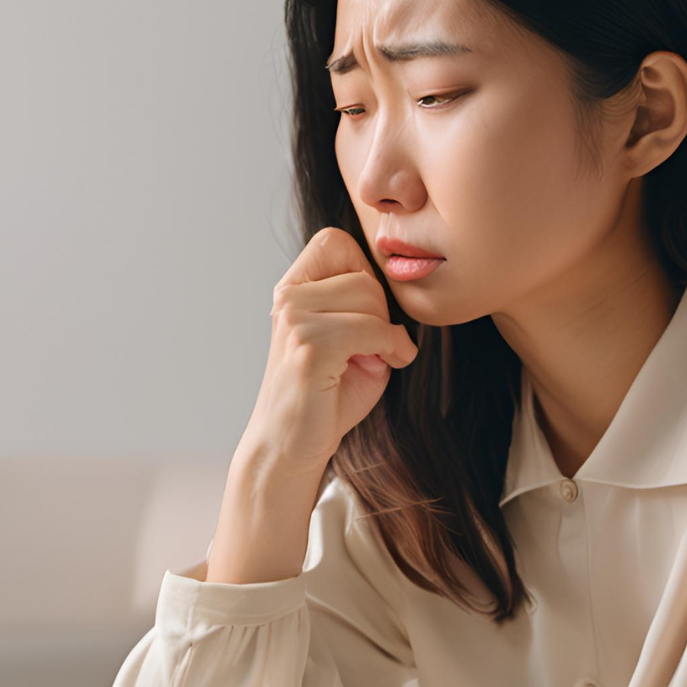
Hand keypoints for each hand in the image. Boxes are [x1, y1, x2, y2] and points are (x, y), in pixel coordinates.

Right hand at [238, 226, 418, 485]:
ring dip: (387, 330)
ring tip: (379, 356)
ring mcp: (294, 320)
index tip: (368, 312)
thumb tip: (399, 276)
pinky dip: (390, 346)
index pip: (335, 241)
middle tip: (378, 345)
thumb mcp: (348, 337)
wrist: (291, 445)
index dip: (364, 270)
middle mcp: (287, 298)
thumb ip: (365, 304)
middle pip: (362, 275)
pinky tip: (387, 363)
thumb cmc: (326, 394)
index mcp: (291, 288)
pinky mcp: (308, 348)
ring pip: (368, 297)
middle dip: (382, 311)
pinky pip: (370, 328)